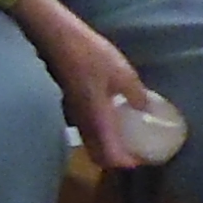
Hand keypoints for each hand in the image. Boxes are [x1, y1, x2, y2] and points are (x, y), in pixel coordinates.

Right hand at [14, 0, 165, 170]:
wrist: (57, 39)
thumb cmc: (90, 54)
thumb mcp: (121, 71)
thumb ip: (134, 93)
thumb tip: (145, 108)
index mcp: (98, 118)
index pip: (109, 154)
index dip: (124, 163)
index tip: (139, 162)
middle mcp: (83, 123)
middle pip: (96, 154)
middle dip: (114, 160)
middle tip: (132, 154)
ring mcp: (74, 115)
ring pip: (89, 142)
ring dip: (105, 147)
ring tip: (124, 140)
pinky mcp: (69, 105)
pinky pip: (85, 129)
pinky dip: (98, 134)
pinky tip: (109, 120)